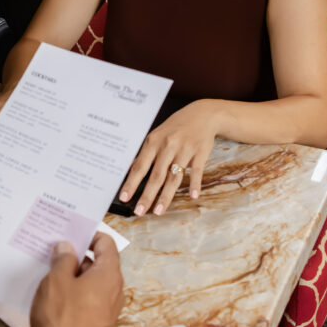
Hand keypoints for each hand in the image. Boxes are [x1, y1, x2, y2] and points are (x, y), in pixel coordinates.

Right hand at [30, 233, 123, 326]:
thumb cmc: (61, 319)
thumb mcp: (56, 281)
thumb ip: (63, 259)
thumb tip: (67, 248)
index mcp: (109, 275)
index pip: (106, 243)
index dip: (89, 235)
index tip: (71, 234)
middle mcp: (115, 291)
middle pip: (100, 263)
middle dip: (78, 256)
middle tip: (55, 252)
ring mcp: (109, 309)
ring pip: (93, 283)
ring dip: (75, 276)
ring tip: (51, 273)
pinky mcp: (99, 324)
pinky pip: (90, 299)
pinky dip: (76, 293)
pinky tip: (56, 296)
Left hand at [119, 100, 217, 215]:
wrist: (202, 115)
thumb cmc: (176, 126)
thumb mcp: (157, 135)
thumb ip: (147, 153)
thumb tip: (132, 170)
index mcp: (154, 142)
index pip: (140, 167)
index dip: (131, 183)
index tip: (124, 198)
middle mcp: (168, 146)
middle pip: (156, 176)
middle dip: (147, 196)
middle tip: (139, 212)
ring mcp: (185, 150)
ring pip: (174, 177)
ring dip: (166, 196)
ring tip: (159, 211)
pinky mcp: (200, 153)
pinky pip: (196, 171)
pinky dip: (195, 184)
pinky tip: (192, 196)